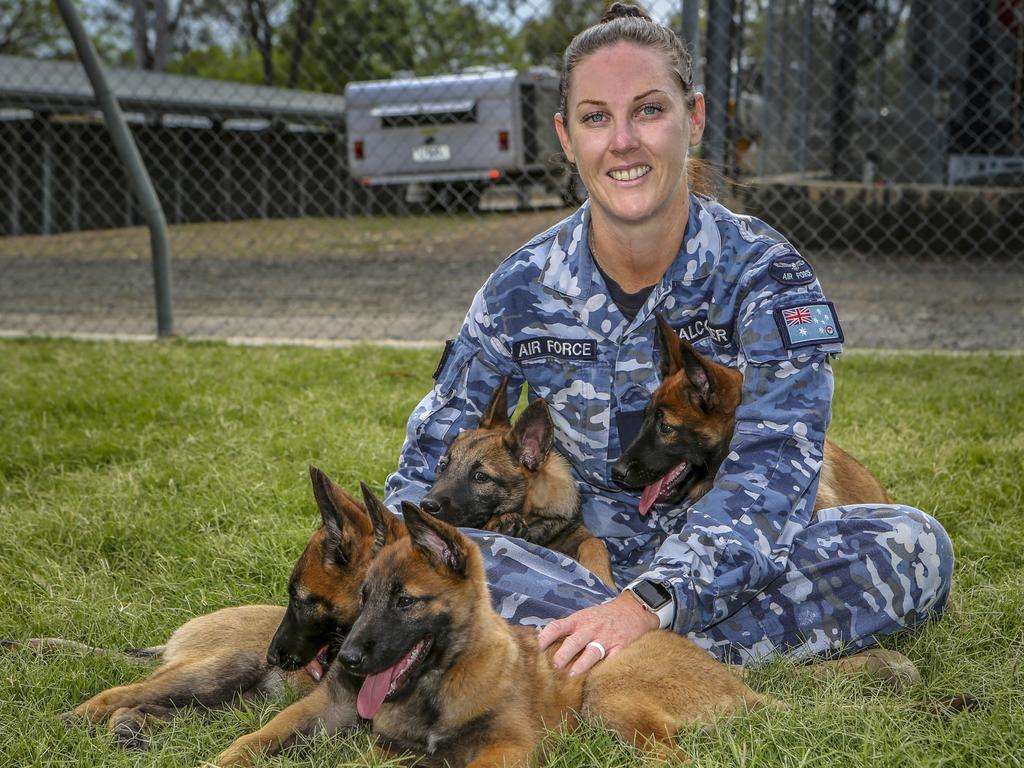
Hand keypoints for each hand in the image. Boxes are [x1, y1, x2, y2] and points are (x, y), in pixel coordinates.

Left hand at [537, 591, 658, 676]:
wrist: (633, 610)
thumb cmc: (603, 616)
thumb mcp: (584, 616)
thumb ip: (568, 628)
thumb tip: (543, 641)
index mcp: (579, 620)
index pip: (558, 626)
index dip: (546, 637)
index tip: (536, 648)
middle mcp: (591, 629)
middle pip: (574, 641)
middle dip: (563, 654)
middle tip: (554, 666)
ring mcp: (606, 639)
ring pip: (592, 652)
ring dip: (581, 665)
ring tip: (572, 675)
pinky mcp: (620, 647)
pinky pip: (612, 660)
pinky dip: (605, 669)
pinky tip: (598, 679)